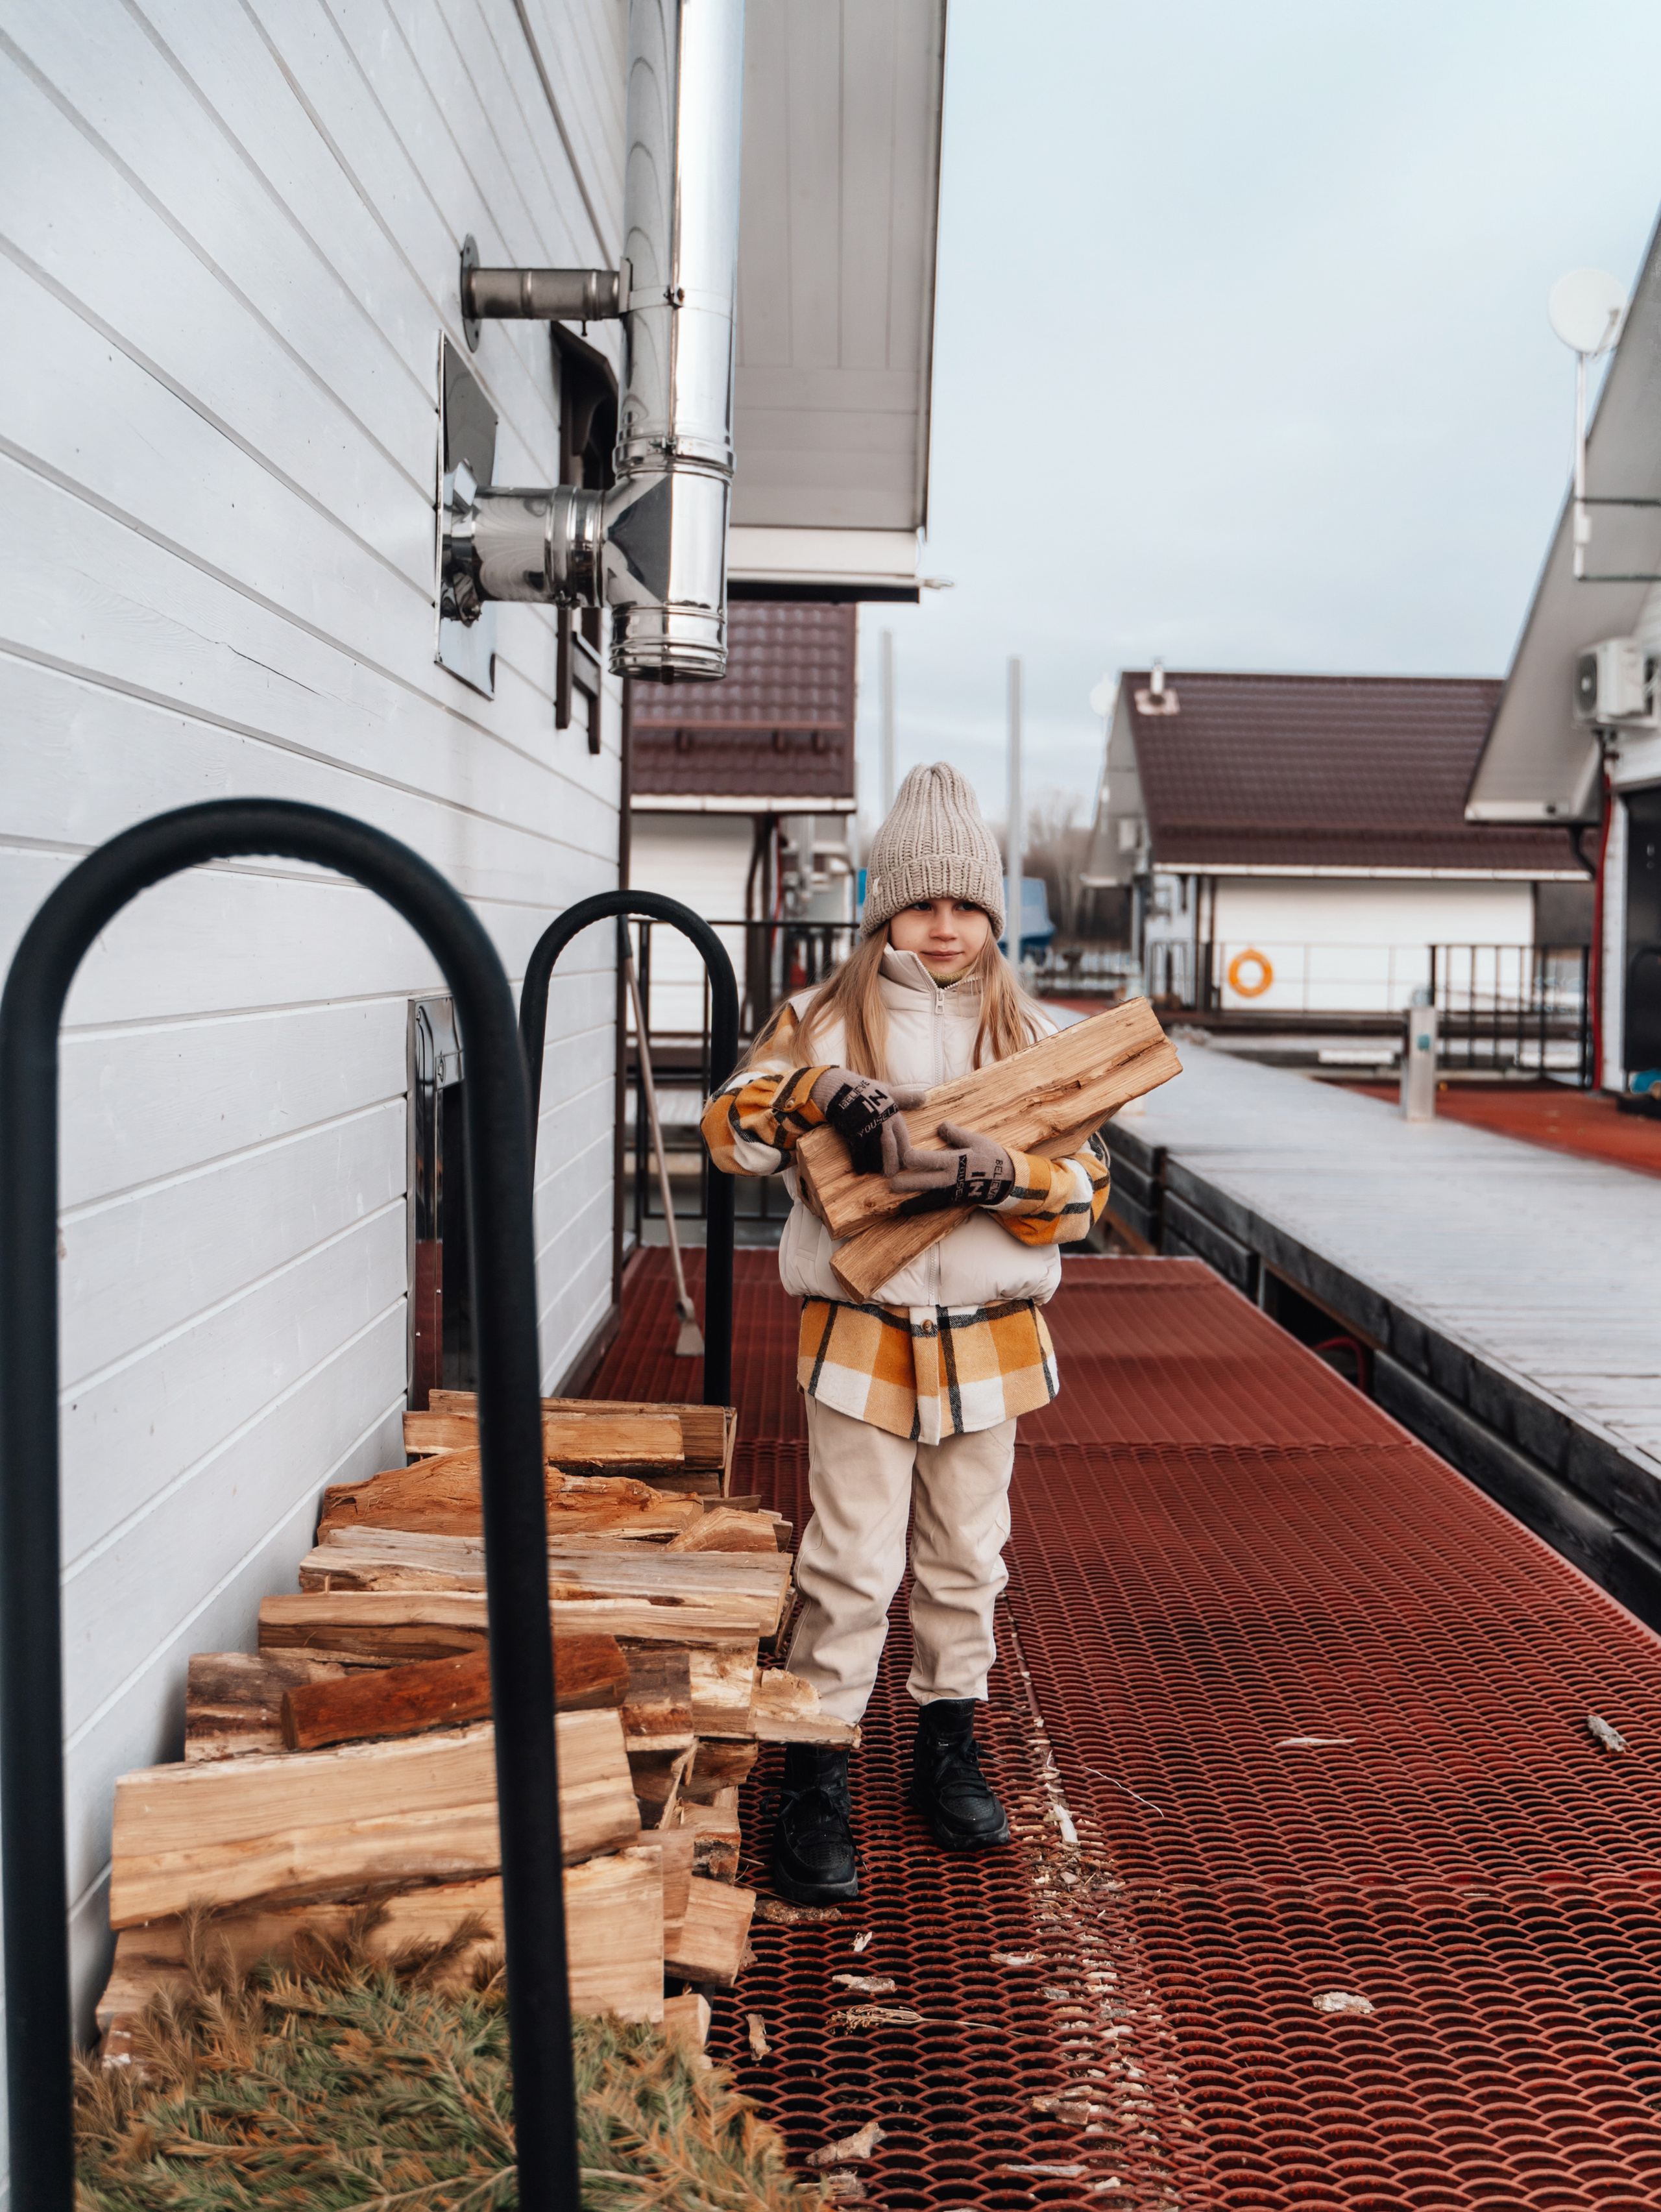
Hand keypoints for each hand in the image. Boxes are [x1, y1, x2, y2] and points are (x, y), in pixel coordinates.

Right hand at [810, 1068, 928, 1177]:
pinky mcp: (854, 1133)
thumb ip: (905, 1098)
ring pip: (876, 1153)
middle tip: (892, 1174)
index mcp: (893, 1114)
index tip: (905, 1163)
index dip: (904, 1152)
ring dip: (876, 1165)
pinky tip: (861, 1170)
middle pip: (891, 1149)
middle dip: (892, 1163)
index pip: (903, 1138)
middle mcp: (883, 1123)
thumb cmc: (866, 1090)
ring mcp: (868, 1129)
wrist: (840, 1088)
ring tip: (876, 1171)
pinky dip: (860, 1163)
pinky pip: (859, 1153)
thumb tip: (924, 1098)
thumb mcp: (888, 1091)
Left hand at [887, 1120, 1013, 1211]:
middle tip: (892, 1183)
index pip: (932, 1160)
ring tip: (896, 1201)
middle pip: (927, 1181)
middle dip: (909, 1182)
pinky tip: (906, 1209)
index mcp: (956, 1161)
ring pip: (929, 1197)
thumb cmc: (992, 1157)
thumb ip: (956, 1134)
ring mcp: (953, 1191)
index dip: (917, 1158)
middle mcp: (952, 1178)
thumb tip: (941, 1125)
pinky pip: (935, 1205)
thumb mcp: (977, 1141)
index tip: (903, 1156)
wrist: (1008, 1180)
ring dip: (912, 1199)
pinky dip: (920, 1208)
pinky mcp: (954, 1200)